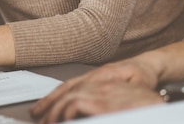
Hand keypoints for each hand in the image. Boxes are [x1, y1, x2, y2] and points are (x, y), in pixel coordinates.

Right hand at [31, 59, 158, 121]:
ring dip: (49, 99)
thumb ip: (125, 95)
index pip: (79, 91)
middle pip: (67, 89)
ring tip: (37, 111)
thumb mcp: (138, 87)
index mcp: (104, 75)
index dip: (66, 104)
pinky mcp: (89, 77)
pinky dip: (56, 93)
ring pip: (65, 86)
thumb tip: (111, 106)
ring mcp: (90, 74)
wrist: (147, 64)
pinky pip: (69, 84)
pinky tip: (49, 101)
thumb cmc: (143, 77)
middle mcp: (93, 74)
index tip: (57, 118)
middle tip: (40, 120)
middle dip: (51, 105)